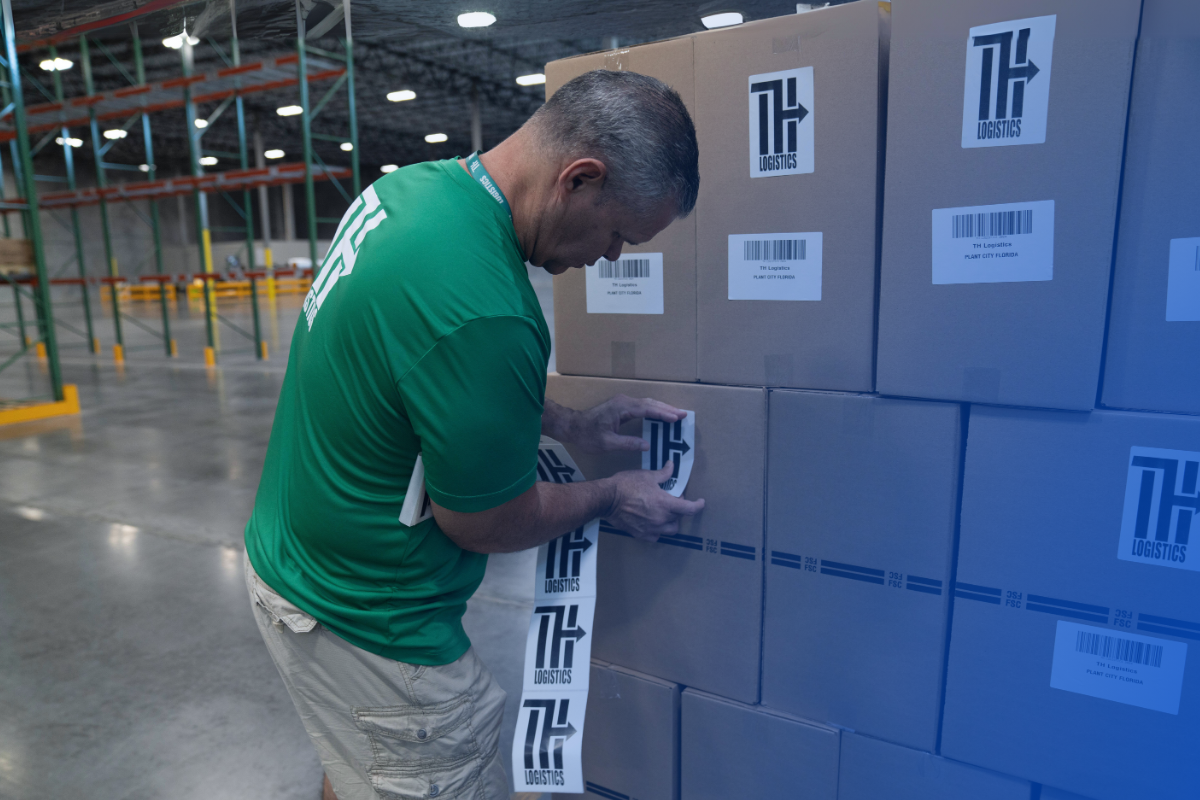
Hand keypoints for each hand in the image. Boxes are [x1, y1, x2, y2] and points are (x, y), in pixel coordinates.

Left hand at [569, 394, 686, 453]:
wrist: (573, 426)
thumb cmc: (587, 435)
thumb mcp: (607, 443)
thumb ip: (628, 444)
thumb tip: (647, 445)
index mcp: (622, 408)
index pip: (647, 409)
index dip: (663, 413)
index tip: (677, 418)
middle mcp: (624, 402)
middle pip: (650, 403)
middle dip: (667, 409)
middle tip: (684, 415)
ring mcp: (622, 403)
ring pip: (647, 403)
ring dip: (662, 408)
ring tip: (677, 415)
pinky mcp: (621, 406)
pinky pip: (642, 406)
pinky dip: (654, 410)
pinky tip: (660, 415)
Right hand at [604, 461, 704, 541]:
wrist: (607, 499)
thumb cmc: (627, 485)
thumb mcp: (647, 476)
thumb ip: (663, 474)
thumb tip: (672, 466)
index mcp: (665, 504)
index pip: (690, 509)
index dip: (698, 505)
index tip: (701, 502)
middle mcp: (661, 519)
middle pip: (679, 517)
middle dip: (678, 508)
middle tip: (672, 500)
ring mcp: (651, 529)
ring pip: (670, 530)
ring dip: (671, 521)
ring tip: (665, 513)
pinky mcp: (641, 534)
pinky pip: (656, 536)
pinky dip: (658, 530)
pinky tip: (653, 522)